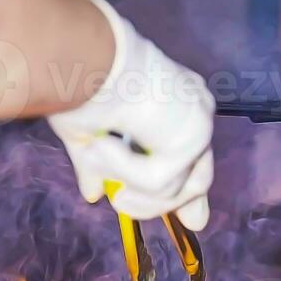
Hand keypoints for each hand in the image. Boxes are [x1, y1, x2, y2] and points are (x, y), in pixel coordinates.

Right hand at [48, 0, 215, 230]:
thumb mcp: (88, 135)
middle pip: (198, 178)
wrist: (85, 58)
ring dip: (130, 184)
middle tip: (121, 203)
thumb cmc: (81, 85)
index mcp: (176, 102)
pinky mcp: (193, 136)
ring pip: (176, 189)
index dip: (191, 193)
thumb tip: (92, 195)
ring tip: (96, 157)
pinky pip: (160, 182)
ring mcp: (199, 122)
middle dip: (164, 204)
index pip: (194, 157)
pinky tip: (103, 143)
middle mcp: (195, 108)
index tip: (194, 222)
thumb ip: (99, 167)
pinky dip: (125, 170)